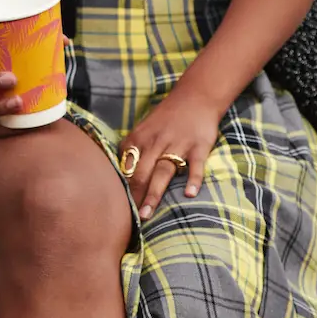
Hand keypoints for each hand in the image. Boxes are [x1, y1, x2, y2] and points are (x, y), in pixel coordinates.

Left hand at [117, 85, 222, 221]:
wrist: (194, 98)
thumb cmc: (165, 119)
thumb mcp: (142, 131)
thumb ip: (132, 151)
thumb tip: (119, 175)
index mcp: (138, 139)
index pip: (126, 169)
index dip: (122, 190)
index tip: (118, 209)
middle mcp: (155, 143)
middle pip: (141, 173)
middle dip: (135, 197)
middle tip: (131, 220)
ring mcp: (177, 145)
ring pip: (163, 172)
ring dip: (154, 194)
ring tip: (148, 214)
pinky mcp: (198, 146)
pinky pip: (195, 165)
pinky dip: (193, 179)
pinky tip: (190, 194)